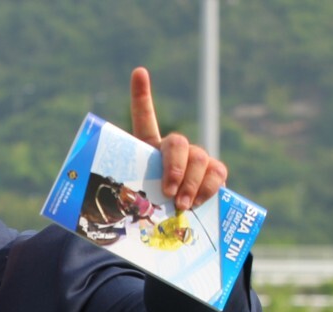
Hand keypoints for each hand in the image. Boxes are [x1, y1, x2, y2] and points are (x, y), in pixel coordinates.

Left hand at [129, 67, 226, 210]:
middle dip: (174, 168)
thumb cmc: (148, 207)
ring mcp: (197, 158)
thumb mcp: (134, 199)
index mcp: (149, 149)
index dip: (142, 95)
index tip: (139, 72)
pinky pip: (217, 173)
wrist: (176, 217)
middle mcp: (174, 149)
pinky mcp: (215, 171)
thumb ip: (130, 195)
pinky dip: (207, 190)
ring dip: (190, 184)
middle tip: (168, 192)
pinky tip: (196, 203)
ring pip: (199, 159)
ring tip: (181, 205)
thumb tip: (116, 207)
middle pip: (178, 143)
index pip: (145, 117)